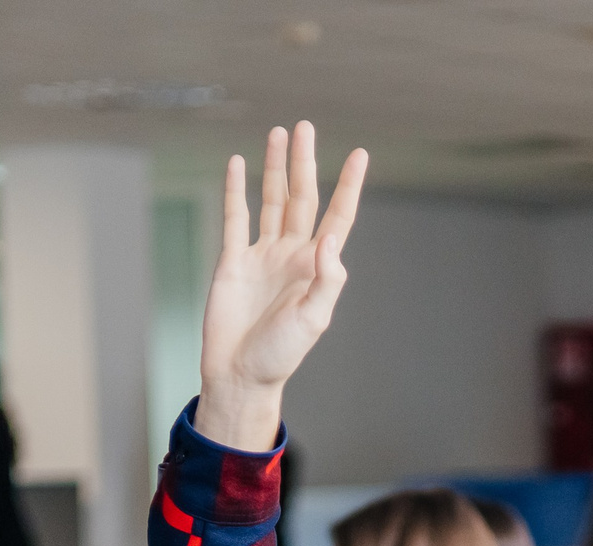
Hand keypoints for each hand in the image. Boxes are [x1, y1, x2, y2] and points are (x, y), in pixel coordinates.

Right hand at [196, 122, 368, 452]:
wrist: (239, 373)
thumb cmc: (280, 355)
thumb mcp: (313, 319)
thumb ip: (327, 279)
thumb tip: (330, 237)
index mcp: (316, 267)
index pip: (337, 217)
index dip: (348, 186)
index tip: (359, 154)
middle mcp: (291, 254)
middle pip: (302, 197)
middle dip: (304, 162)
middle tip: (305, 126)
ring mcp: (262, 255)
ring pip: (271, 200)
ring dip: (275, 168)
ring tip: (279, 134)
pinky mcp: (233, 260)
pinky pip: (235, 217)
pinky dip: (235, 190)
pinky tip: (239, 164)